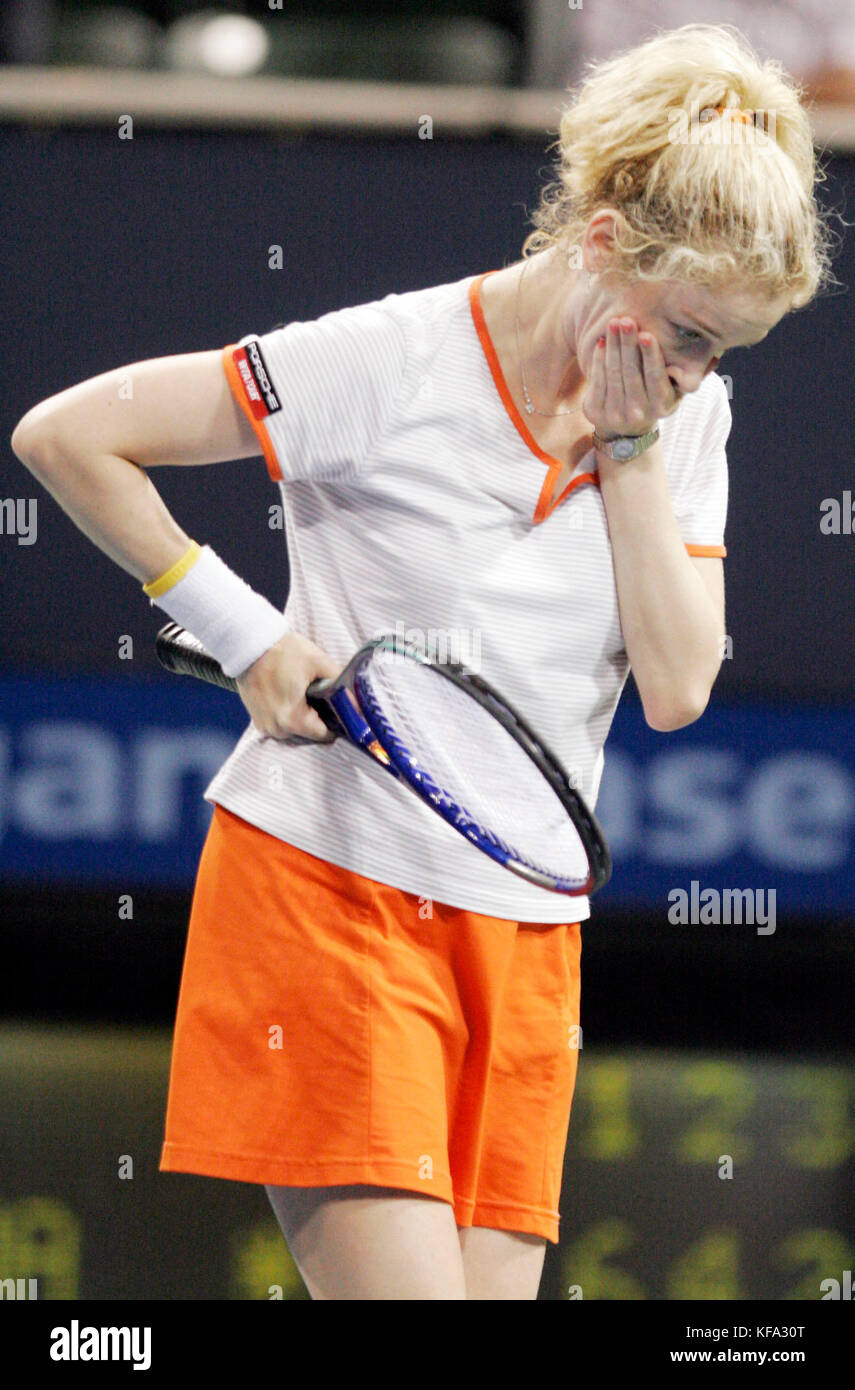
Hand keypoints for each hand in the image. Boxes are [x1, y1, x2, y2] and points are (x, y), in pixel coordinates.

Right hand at [236, 630, 340, 740]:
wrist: (249, 645)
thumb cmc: (283, 651)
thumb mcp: (318, 662)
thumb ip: (340, 685)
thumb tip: (358, 704)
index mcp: (293, 719)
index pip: (324, 735)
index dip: (336, 723)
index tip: (338, 709)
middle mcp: (277, 729)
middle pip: (309, 737)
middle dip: (319, 722)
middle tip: (322, 700)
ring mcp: (265, 726)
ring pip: (294, 734)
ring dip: (304, 722)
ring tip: (307, 700)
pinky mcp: (257, 720)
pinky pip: (280, 728)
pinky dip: (289, 719)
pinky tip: (293, 701)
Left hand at [583, 318, 679, 441]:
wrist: (626, 429)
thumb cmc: (657, 397)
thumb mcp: (677, 391)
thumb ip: (690, 374)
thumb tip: (714, 357)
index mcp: (661, 407)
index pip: (655, 378)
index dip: (650, 356)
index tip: (647, 334)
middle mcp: (638, 414)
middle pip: (631, 373)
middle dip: (628, 344)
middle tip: (626, 320)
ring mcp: (615, 414)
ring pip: (614, 374)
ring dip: (613, 346)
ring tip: (614, 323)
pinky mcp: (596, 411)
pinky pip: (597, 380)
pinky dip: (599, 358)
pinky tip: (603, 340)